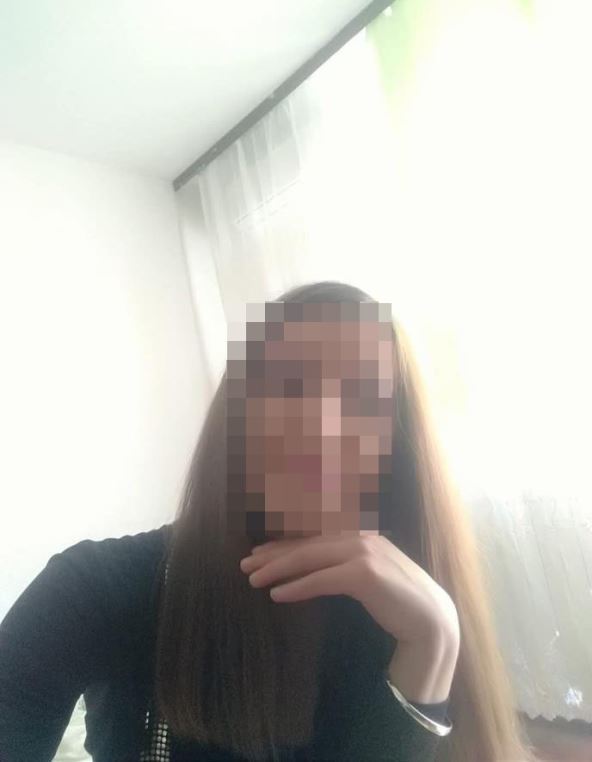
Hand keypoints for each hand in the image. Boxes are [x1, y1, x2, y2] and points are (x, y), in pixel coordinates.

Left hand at [239, 533, 459, 648]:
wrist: (431, 622)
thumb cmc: (398, 602)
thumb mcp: (368, 576)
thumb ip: (344, 565)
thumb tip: (310, 568)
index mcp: (360, 534)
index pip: (312, 535)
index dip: (283, 543)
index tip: (258, 552)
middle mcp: (360, 536)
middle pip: (306, 542)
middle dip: (273, 554)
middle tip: (245, 564)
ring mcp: (364, 552)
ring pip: (309, 556)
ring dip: (277, 568)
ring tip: (252, 579)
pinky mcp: (365, 574)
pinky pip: (322, 579)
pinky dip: (297, 587)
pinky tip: (277, 595)